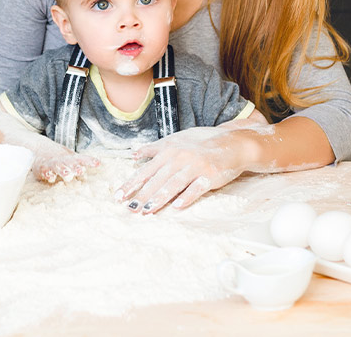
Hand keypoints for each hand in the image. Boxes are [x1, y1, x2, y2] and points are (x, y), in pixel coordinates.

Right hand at [34, 153, 100, 183]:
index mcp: (71, 158)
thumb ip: (82, 162)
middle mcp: (63, 160)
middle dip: (75, 167)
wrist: (39, 148)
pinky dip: (47, 174)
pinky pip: (44, 172)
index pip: (82, 159)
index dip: (89, 161)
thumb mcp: (71, 158)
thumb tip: (98, 164)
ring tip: (67, 174)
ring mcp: (52, 164)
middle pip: (70, 163)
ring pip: (58, 167)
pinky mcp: (42, 168)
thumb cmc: (59, 157)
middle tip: (80, 170)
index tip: (97, 163)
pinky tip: (50, 177)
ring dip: (62, 170)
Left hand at [114, 127, 249, 213]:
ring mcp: (195, 167)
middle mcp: (179, 158)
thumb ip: (154, 148)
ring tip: (147, 210)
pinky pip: (196, 188)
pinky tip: (177, 207)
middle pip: (157, 180)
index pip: (146, 170)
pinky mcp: (209, 176)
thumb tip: (134, 154)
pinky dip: (187, 197)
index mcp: (169, 151)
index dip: (132, 184)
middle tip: (129, 208)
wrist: (231, 143)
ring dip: (159, 198)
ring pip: (173, 185)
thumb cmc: (201, 143)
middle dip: (142, 195)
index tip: (119, 196)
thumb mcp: (176, 140)